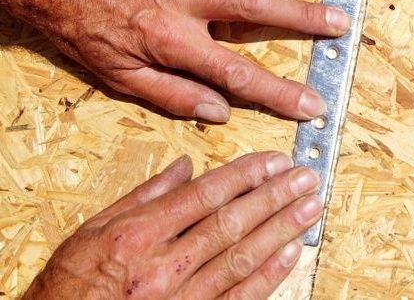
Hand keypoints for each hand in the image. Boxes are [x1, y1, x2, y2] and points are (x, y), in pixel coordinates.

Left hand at [20, 0, 348, 121]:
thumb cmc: (84, 28)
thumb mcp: (117, 76)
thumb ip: (172, 95)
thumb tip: (218, 113)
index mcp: (172, 41)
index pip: (236, 74)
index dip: (278, 93)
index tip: (312, 105)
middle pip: (257, 7)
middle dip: (304, 16)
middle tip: (341, 23)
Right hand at [23, 153, 321, 298]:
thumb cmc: (70, 286)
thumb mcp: (93, 229)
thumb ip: (144, 195)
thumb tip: (185, 166)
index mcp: (139, 234)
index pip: (207, 194)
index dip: (246, 175)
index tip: (274, 161)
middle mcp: (164, 266)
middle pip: (232, 222)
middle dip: (274, 196)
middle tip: (305, 178)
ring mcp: (181, 299)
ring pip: (242, 257)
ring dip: (281, 230)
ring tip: (309, 207)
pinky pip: (238, 299)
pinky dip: (268, 276)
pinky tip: (291, 252)